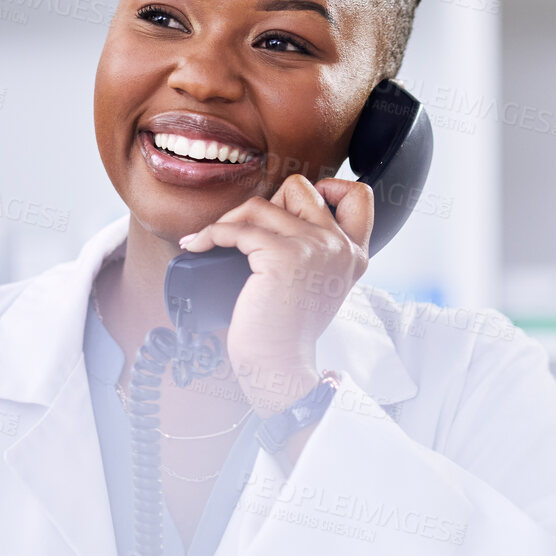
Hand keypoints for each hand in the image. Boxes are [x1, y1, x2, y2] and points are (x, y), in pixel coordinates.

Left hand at [179, 174, 370, 413]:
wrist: (280, 368)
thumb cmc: (287, 333)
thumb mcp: (317, 286)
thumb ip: (314, 252)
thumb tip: (272, 216)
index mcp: (353, 254)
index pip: (358, 195)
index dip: (327, 188)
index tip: (293, 210)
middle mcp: (339, 246)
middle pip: (300, 188)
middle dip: (266, 203)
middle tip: (247, 234)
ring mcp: (313, 247)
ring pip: (261, 205)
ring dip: (229, 220)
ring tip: (212, 239)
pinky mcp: (282, 256)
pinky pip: (235, 229)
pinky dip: (208, 234)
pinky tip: (197, 246)